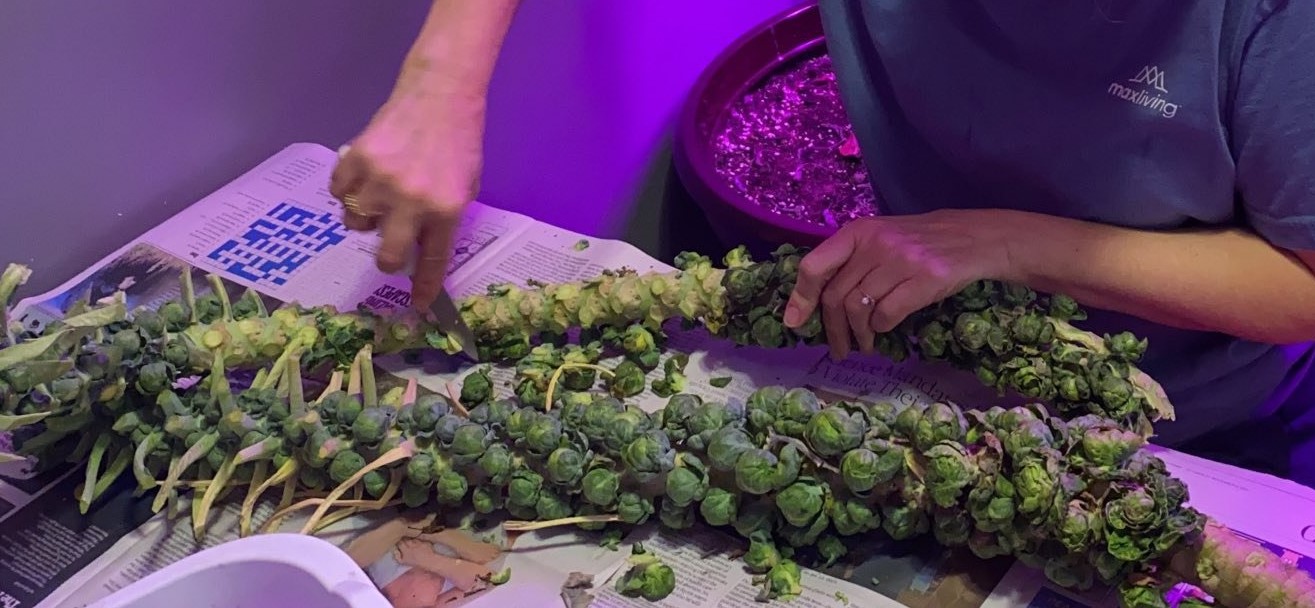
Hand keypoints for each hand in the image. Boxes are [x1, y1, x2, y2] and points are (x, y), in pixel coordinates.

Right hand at [328, 76, 484, 309]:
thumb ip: (443, 220)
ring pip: (355, 223)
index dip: (424, 289)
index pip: (432, 262)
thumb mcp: (465, 187)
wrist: (440, 95)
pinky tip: (363, 178)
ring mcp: (380, 180)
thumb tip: (419, 252)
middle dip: (386, 259)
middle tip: (388, 245)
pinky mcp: (356, 158)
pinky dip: (347, 191)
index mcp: (445, 210)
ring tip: (378, 196)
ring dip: (365, 217)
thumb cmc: (458, 143)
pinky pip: (338, 192)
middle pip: (386, 256)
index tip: (418, 306)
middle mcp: (411, 201)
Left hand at [782, 209, 1014, 358]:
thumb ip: (847, 264)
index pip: (815, 266)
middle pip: (836, 297)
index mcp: (857, 232)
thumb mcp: (878, 240)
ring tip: (864, 344)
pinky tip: (885, 328)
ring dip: (858, 335)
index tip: (794, 323)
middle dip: (833, 330)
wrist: (973, 238)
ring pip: (859, 309)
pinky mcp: (925, 279)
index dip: (801, 298)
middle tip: (838, 348)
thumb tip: (806, 304)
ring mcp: (901, 260)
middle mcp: (875, 243)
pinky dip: (881, 328)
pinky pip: (887, 315)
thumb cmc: (917, 243)